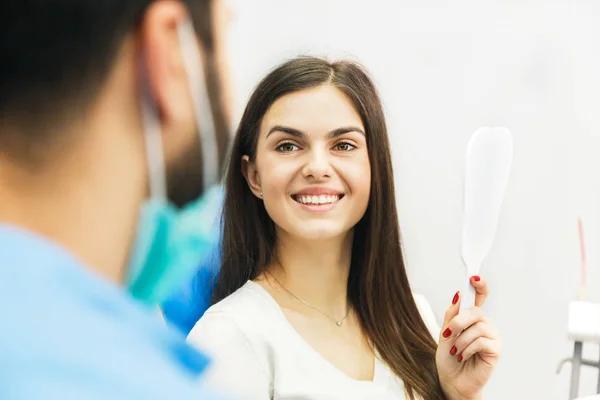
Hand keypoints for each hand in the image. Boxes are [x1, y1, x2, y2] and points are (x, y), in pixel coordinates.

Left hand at [436, 276, 501, 399]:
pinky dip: (467, 349)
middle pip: (475, 311)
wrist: (451, 381)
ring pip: (478, 327)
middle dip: (458, 322)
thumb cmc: (448, 359)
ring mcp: (492, 337)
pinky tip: (463, 356)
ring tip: (456, 351)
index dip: (479, 285)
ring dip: (461, 340)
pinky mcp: (495, 350)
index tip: (473, 276)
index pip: (479, 297)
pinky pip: (482, 341)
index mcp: (472, 318)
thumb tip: (459, 295)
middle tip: (448, 335)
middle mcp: (484, 324)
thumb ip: (452, 314)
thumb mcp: (444, 333)